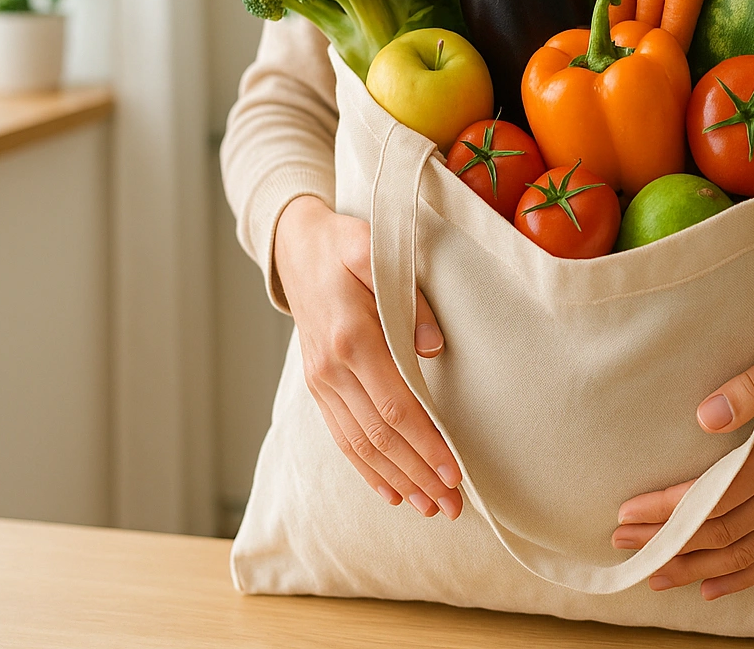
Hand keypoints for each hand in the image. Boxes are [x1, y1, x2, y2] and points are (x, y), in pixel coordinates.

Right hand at [275, 194, 462, 518]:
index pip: (394, 406)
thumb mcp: (375, 249)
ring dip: (398, 480)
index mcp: (351, 337)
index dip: (425, 443)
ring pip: (360, 446)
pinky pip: (343, 438)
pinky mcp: (320, 387)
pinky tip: (392, 491)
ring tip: (430, 507)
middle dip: (419, 474)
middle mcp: (332, 369)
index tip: (454, 471)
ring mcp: (322, 382)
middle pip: (380, 436)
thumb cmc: (347, 246)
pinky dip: (368, 469)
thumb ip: (406, 293)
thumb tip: (430, 345)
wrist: (299, 248)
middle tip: (453, 505)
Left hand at [611, 327, 753, 599]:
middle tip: (623, 543)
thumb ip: (750, 389)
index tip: (628, 512)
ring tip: (653, 573)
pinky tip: (709, 587)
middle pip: (722, 532)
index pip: (714, 496)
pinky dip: (742, 578)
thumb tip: (706, 417)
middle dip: (668, 542)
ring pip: (744, 554)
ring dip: (695, 567)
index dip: (667, 510)